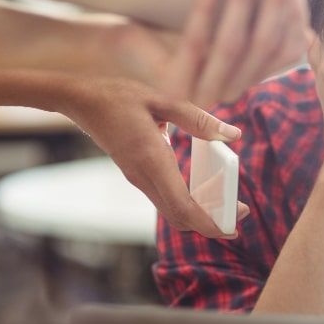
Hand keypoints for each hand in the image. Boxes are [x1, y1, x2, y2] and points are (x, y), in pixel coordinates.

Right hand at [60, 77, 250, 238]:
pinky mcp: (137, 174)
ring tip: (229, 203)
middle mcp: (143, 176)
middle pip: (179, 217)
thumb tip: (233, 135)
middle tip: (241, 213)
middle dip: (211, 224)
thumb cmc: (119, 97)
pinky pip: (165, 197)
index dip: (209, 224)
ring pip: (172, 210)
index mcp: (151, 160)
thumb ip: (198, 120)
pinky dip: (188, 202)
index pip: (182, 207)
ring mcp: (138, 178)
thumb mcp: (162, 100)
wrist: (81, 102)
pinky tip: (207, 188)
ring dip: (200, 214)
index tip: (233, 227)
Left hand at [102, 0, 310, 107]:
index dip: (293, 7)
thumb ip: (254, 7)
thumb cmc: (171, 19)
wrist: (114, 43)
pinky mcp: (172, 86)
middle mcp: (230, 91)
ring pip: (233, 43)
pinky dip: (208, 4)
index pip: (288, 47)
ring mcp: (201, 93)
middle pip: (265, 43)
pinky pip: (197, 41)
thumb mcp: (221, 12)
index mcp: (250, 76)